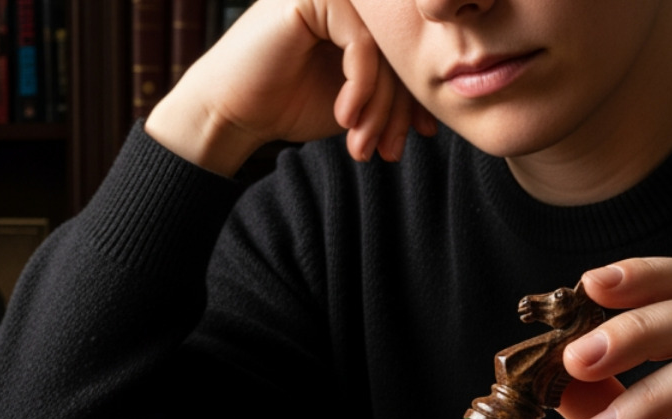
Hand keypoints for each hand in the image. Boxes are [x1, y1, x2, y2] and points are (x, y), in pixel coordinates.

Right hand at [145, 0, 435, 176]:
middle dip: (398, 109)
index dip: (414, 99)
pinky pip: (360, 44)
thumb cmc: (287, 106)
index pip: (404, 54)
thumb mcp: (355, 100)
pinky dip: (360, 88)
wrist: (230, 113)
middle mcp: (349, 0)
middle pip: (398, 52)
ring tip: (362, 145)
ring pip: (383, 50)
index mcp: (361, 16)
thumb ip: (391, 90)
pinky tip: (345, 119)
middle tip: (390, 151)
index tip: (419, 138)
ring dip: (378, 107)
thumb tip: (441, 102)